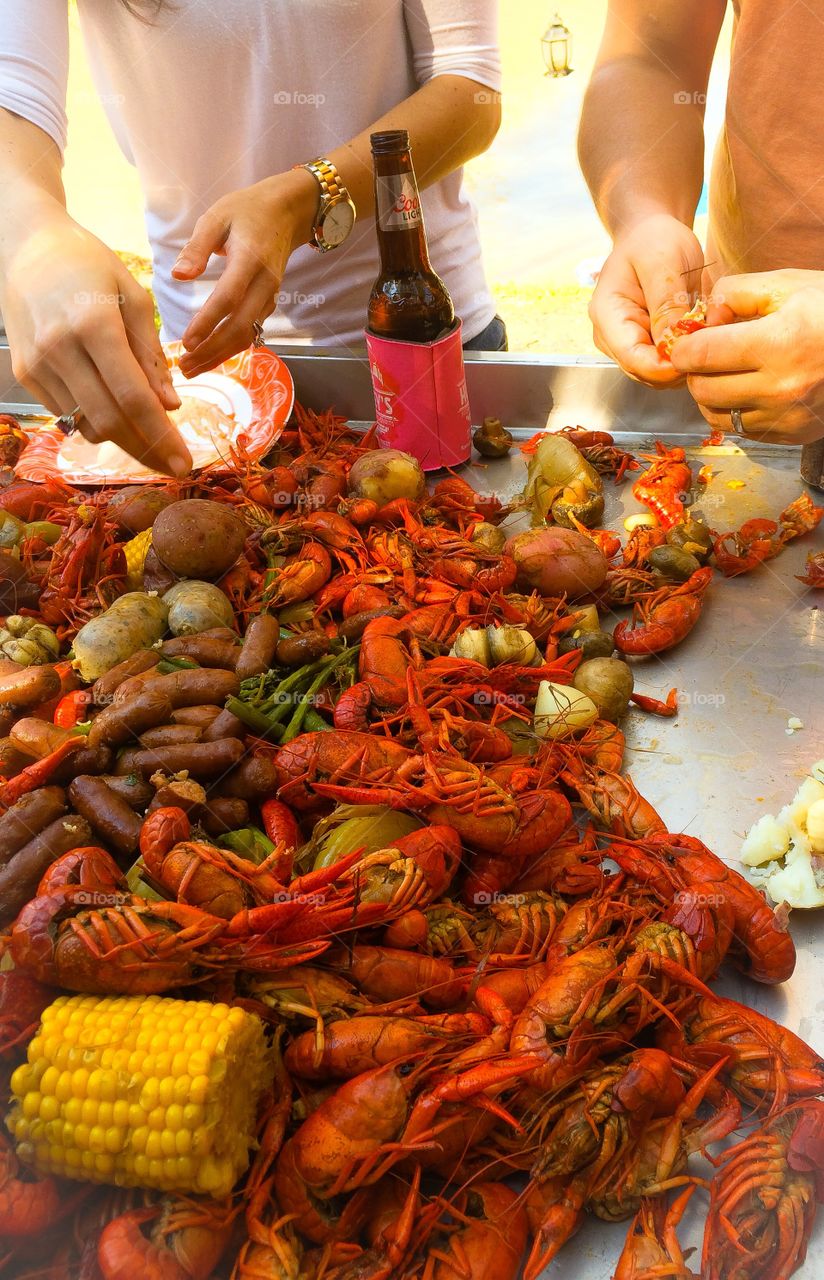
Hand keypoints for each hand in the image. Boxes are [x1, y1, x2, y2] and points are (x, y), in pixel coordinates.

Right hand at [0, 200, 190, 475]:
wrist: (25, 245)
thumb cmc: (88, 263)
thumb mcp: (133, 296)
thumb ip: (151, 353)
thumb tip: (171, 405)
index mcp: (94, 325)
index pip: (133, 397)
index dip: (162, 436)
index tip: (185, 465)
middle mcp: (60, 349)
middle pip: (109, 421)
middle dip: (146, 451)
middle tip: (173, 466)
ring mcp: (37, 364)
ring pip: (87, 424)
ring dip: (122, 436)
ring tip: (148, 431)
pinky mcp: (25, 372)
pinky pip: (67, 413)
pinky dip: (95, 419)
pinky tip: (113, 408)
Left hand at [173, 169, 319, 376]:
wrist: (287, 213)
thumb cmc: (246, 211)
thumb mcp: (216, 217)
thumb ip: (197, 247)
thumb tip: (179, 276)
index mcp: (250, 260)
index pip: (229, 298)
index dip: (208, 322)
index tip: (186, 342)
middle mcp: (264, 284)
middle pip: (240, 327)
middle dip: (211, 351)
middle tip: (183, 367)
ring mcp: (269, 297)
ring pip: (247, 335)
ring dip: (220, 356)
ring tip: (192, 368)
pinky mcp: (268, 304)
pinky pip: (250, 332)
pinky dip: (230, 348)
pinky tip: (209, 356)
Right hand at [589, 214, 704, 385]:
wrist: (651, 235)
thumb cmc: (654, 240)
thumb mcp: (663, 261)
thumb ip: (667, 303)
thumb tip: (674, 344)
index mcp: (608, 316)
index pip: (633, 359)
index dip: (667, 366)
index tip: (700, 352)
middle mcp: (612, 339)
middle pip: (647, 372)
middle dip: (681, 364)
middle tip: (713, 339)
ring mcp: (628, 346)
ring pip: (660, 375)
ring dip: (687, 361)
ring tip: (709, 332)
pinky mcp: (646, 348)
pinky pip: (670, 366)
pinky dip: (689, 356)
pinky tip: (703, 335)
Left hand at [670, 269, 823, 444]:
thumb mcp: (788, 284)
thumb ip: (735, 293)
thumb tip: (702, 319)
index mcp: (778, 344)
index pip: (700, 355)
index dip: (682, 348)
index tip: (684, 342)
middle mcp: (780, 388)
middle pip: (703, 390)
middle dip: (695, 372)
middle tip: (705, 356)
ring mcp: (788, 417)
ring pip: (718, 416)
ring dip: (710, 396)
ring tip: (725, 373)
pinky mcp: (795, 435)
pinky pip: (744, 431)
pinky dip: (735, 412)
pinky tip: (749, 391)